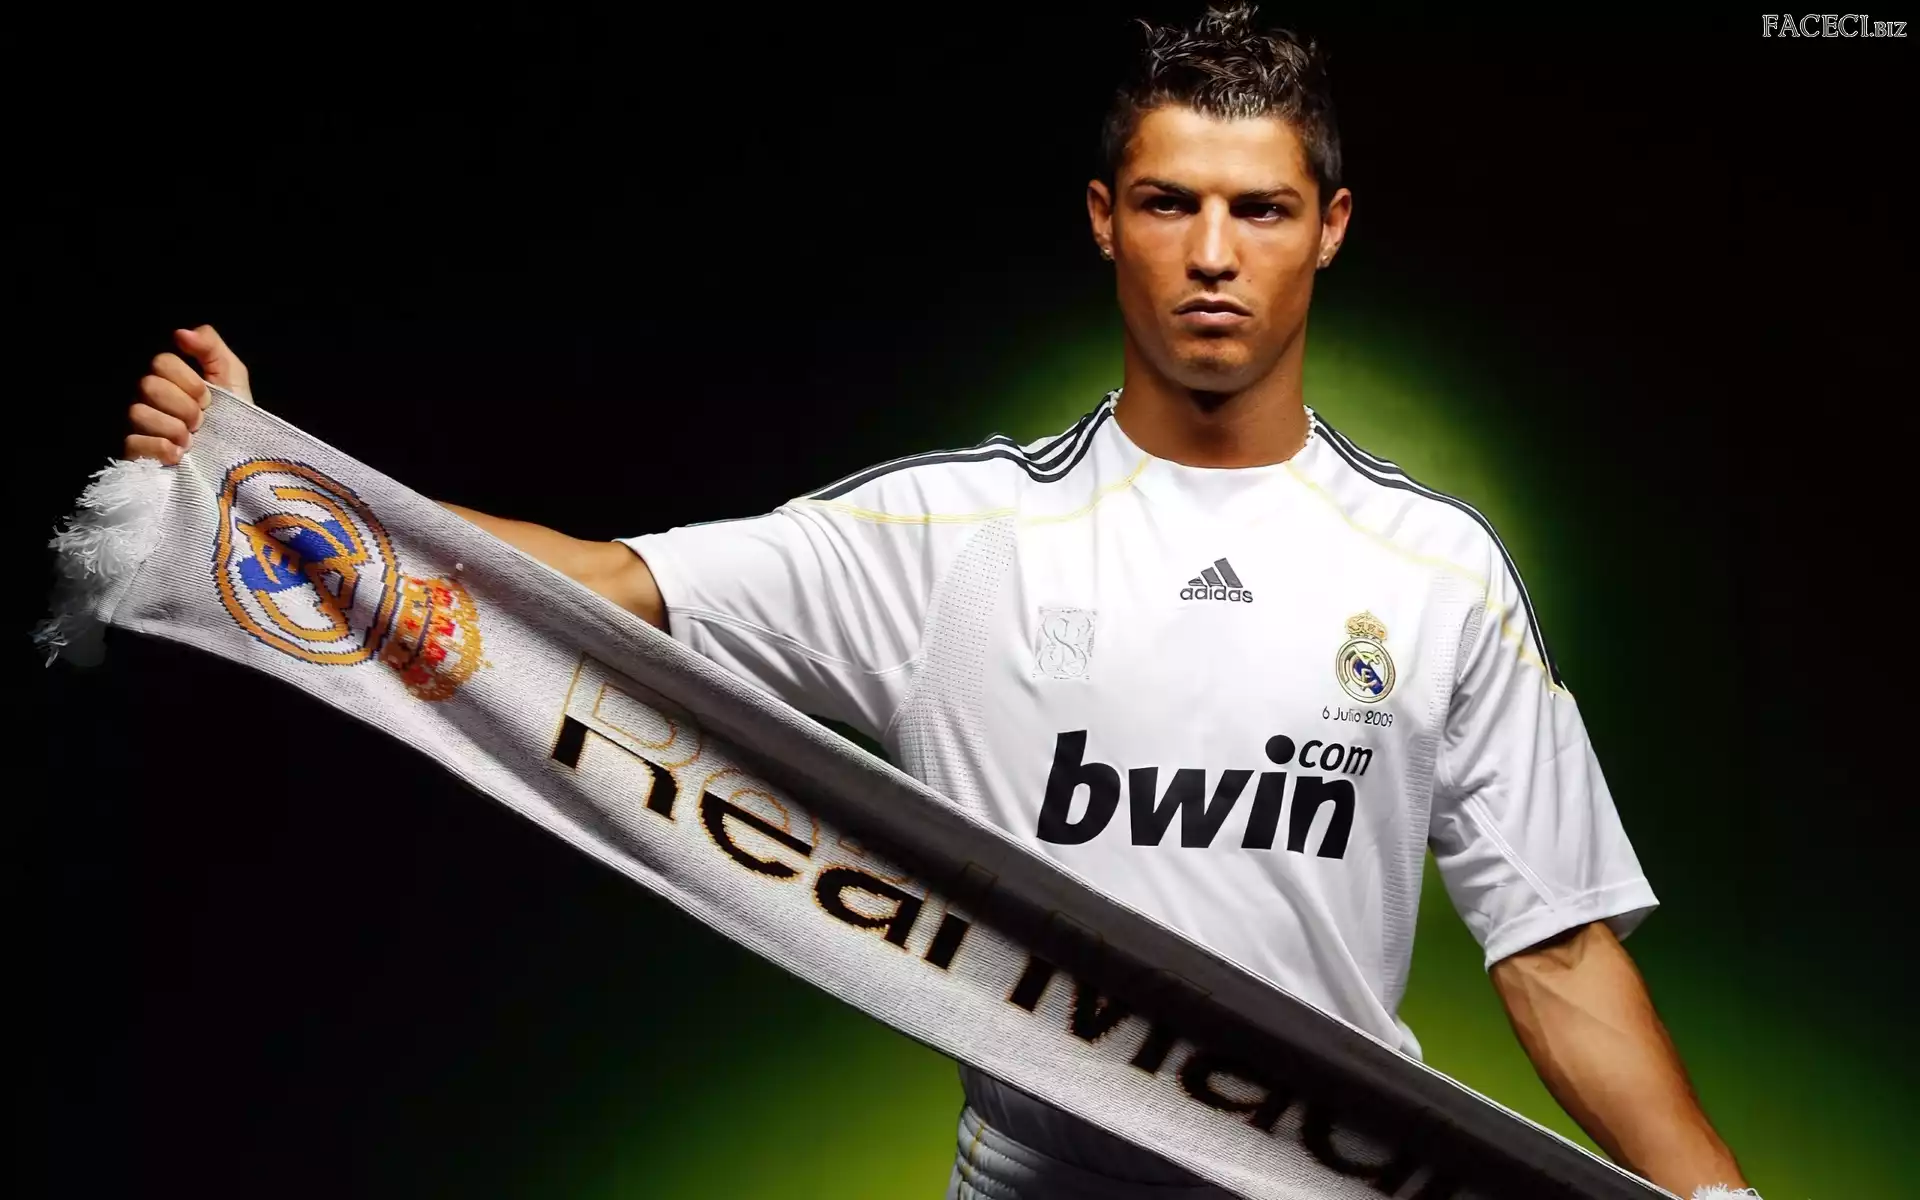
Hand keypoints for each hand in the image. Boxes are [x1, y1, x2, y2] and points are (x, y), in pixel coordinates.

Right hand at [125, 325, 253, 463]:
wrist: (242, 464)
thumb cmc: (237, 418)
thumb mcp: (232, 377)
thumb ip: (210, 347)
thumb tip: (181, 333)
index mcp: (171, 380)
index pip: (161, 362)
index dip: (189, 382)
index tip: (209, 399)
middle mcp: (150, 400)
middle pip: (148, 385)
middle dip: (185, 407)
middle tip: (201, 422)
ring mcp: (140, 427)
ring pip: (138, 413)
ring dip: (175, 430)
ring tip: (192, 442)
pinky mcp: (136, 455)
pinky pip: (132, 443)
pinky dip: (161, 450)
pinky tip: (179, 456)